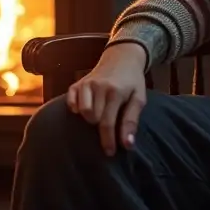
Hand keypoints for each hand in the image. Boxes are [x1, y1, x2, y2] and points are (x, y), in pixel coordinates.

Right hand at [66, 41, 146, 156]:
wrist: (122, 57)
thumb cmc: (132, 81)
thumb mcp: (139, 98)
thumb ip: (132, 121)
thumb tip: (127, 145)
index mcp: (115, 92)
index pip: (108, 123)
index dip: (108, 141)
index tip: (110, 153)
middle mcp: (98, 87)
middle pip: (93, 119)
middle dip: (100, 129)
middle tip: (109, 130)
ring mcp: (86, 84)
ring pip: (81, 112)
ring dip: (90, 119)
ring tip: (99, 118)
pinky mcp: (77, 83)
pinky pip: (70, 102)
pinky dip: (76, 109)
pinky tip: (85, 110)